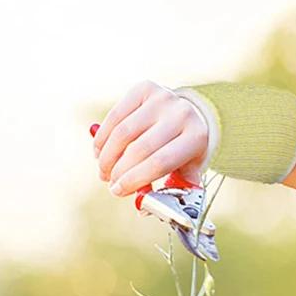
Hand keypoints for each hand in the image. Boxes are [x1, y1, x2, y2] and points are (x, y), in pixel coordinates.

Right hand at [93, 79, 208, 195]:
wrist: (191, 113)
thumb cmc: (185, 149)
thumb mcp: (187, 169)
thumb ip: (170, 189)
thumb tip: (144, 206)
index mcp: (196, 137)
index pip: (160, 163)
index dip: (134, 179)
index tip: (118, 191)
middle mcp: (181, 114)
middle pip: (140, 148)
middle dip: (119, 171)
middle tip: (110, 184)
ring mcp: (162, 99)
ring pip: (123, 132)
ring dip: (108, 156)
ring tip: (104, 170)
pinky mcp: (145, 89)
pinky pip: (116, 116)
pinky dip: (104, 137)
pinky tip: (100, 152)